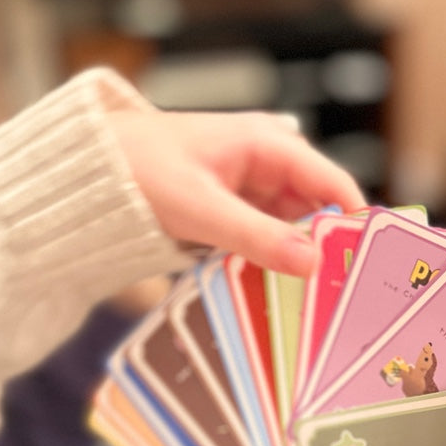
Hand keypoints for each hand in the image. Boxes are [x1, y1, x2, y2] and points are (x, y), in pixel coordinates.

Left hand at [111, 111, 365, 276]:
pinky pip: (262, 237)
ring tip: (311, 299)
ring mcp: (246, 189)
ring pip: (289, 228)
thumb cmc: (134, 171)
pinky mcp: (227, 211)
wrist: (81, 174)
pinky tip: (274, 289)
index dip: (354, 222)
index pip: (332, 183)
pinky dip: (268, 259)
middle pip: (315, 209)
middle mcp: (264, 163)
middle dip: (325, 247)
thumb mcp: (200, 208)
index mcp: (266, 145)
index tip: (365, 264)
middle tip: (338, 294)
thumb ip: (257, 236)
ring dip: (296, 258)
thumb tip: (312, 263)